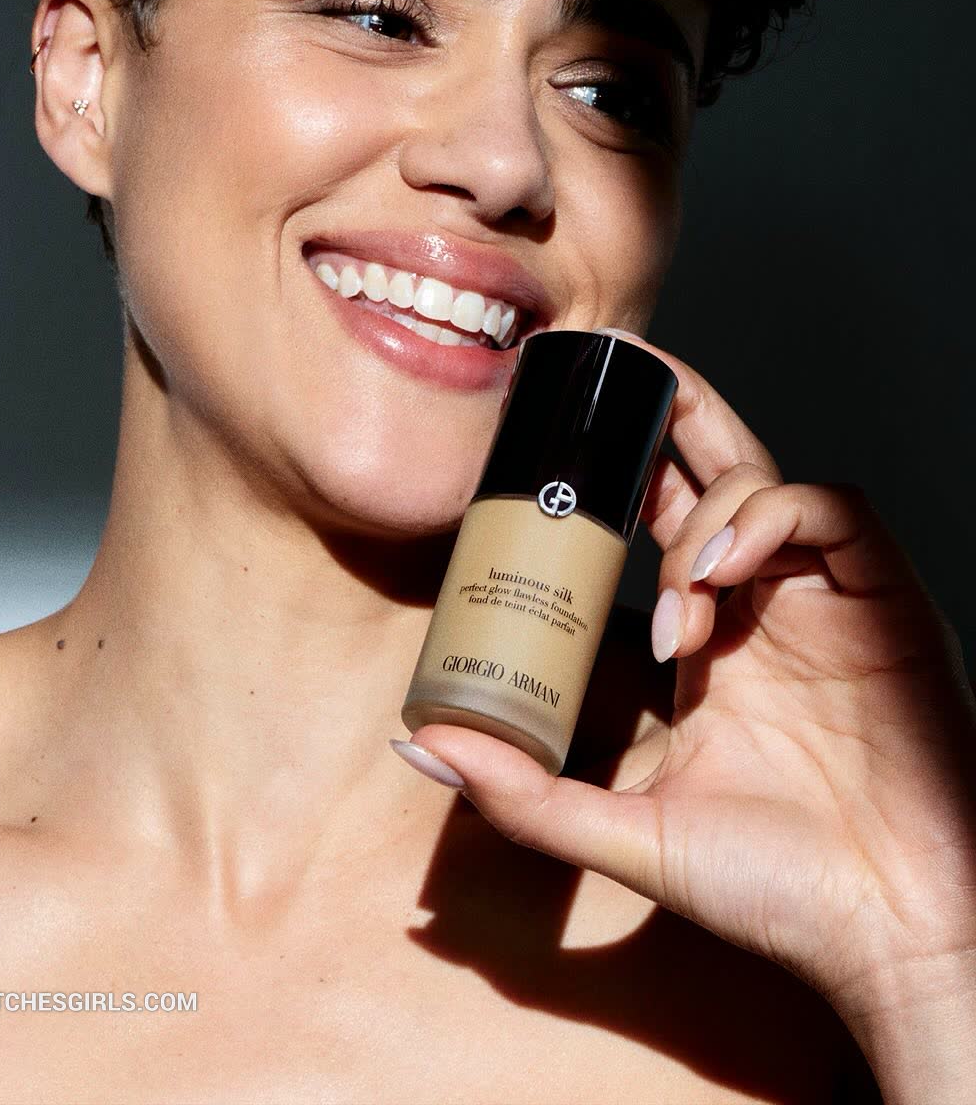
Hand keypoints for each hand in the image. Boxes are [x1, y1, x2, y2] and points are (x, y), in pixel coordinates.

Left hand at [403, 334, 975, 1031]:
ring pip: (761, 480)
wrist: (889, 928)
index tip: (545, 461)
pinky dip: (772, 516)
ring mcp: (821, 596)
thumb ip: (524, 794)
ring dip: (704, 513)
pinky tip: (728, 570)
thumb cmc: (776, 887)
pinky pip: (830, 510)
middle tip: (607, 380)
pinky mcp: (882, 598)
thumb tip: (419, 747)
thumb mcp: (626, 830)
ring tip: (683, 585)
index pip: (657, 521)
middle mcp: (760, 602)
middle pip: (711, 467)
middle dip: (664, 413)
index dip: (609, 478)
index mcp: (708, 636)